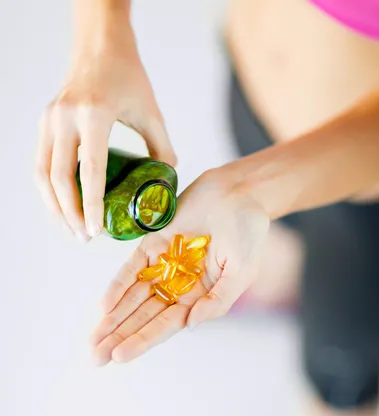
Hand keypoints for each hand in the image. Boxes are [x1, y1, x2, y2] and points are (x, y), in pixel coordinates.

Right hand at [35, 22, 175, 240]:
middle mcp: (65, 117)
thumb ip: (161, 147)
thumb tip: (167, 180)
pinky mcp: (44, 122)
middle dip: (70, 213)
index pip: (90, 170)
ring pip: (42, 174)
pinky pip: (41, 163)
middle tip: (84, 237)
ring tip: (72, 229)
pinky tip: (62, 206)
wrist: (99, 45)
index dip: (92, 204)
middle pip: (59, 178)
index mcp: (94, 114)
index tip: (96, 230)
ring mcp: (50, 119)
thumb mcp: (150, 111)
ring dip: (54, 206)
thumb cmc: (127, 76)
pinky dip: (49, 189)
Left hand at [90, 168, 269, 365]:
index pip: (166, 325)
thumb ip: (218, 301)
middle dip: (119, 336)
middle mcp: (178, 286)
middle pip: (143, 317)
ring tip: (93, 340)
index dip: (143, 340)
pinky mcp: (152, 244)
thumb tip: (191, 325)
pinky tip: (104, 305)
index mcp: (199, 298)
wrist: (239, 192)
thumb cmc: (248, 233)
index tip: (120, 356)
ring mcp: (163, 265)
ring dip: (113, 317)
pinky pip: (131, 268)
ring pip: (133, 297)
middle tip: (96, 357)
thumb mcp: (242, 272)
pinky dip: (118, 286)